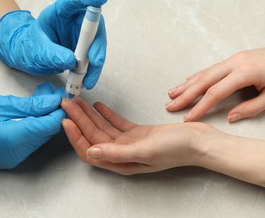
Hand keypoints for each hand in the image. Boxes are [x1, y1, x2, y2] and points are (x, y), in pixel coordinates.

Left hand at [0, 0, 107, 88]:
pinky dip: (92, 71)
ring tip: (88, 81)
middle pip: (93, 28)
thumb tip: (72, 62)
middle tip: (95, 62)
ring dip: (95, 64)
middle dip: (97, 45)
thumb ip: (52, 54)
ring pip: (97, 46)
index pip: (74, 1)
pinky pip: (94, 59)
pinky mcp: (85, 49)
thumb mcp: (37, 50)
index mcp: (59, 12)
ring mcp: (81, 35)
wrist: (29, 57)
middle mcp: (74, 21)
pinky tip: (86, 81)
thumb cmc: (30, 47)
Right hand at [0, 82, 64, 168]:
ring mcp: (16, 156)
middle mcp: (18, 151)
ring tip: (44, 96)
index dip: (59, 109)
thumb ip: (29, 105)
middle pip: (48, 130)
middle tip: (54, 93)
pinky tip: (34, 110)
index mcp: (15, 138)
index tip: (63, 96)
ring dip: (46, 115)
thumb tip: (51, 101)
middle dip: (54, 110)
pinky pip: (32, 139)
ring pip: (42, 135)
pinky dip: (36, 124)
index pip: (49, 124)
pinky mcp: (13, 156)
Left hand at [61, 97, 217, 174]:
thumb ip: (117, 152)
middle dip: (78, 120)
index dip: (76, 136)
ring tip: (77, 102)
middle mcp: (123, 154)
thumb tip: (92, 152)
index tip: (66, 119)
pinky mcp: (138, 133)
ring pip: (103, 128)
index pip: (90, 150)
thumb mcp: (145, 150)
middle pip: (94, 136)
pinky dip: (107, 114)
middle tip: (66, 104)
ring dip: (89, 115)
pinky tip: (99, 106)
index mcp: (121, 162)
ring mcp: (130, 143)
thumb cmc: (177, 149)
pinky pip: (117, 123)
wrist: (198, 141)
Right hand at [166, 40, 264, 121]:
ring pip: (205, 72)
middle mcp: (235, 63)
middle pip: (204, 81)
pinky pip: (212, 68)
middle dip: (185, 94)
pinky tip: (189, 80)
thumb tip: (229, 117)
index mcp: (245, 73)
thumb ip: (251, 108)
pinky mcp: (236, 58)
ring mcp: (234, 58)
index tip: (187, 118)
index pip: (215, 93)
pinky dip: (198, 75)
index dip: (199, 107)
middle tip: (169, 105)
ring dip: (188, 84)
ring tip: (172, 93)